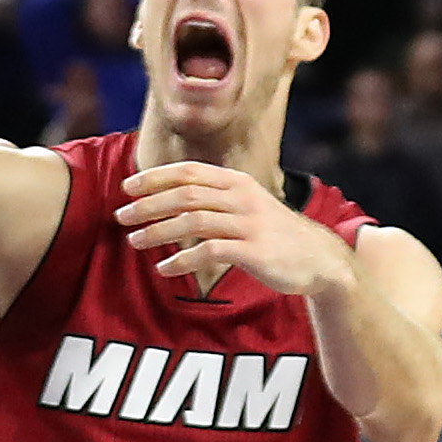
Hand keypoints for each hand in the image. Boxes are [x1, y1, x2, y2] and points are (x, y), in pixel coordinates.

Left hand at [114, 161, 353, 294]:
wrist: (320, 259)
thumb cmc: (273, 233)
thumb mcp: (246, 205)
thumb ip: (213, 199)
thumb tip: (166, 199)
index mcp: (237, 181)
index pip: (188, 172)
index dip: (155, 177)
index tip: (127, 187)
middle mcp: (242, 197)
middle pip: (185, 194)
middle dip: (148, 204)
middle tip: (121, 216)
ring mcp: (250, 223)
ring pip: (193, 221)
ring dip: (158, 231)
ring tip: (134, 242)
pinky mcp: (255, 251)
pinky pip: (210, 252)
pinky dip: (182, 260)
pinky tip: (164, 269)